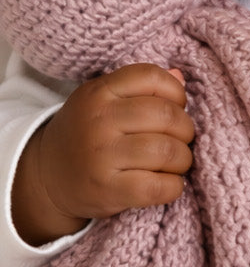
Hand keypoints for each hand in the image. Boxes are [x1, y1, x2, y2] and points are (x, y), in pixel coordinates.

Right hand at [11, 64, 194, 245]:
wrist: (46, 177)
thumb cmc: (87, 134)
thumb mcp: (103, 101)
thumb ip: (141, 87)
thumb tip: (180, 77)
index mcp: (98, 92)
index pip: (151, 77)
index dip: (176, 93)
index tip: (175, 108)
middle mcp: (98, 120)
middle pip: (167, 116)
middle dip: (185, 130)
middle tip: (180, 141)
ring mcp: (101, 156)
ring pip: (168, 151)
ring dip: (183, 160)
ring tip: (175, 163)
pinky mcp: (107, 189)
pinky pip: (159, 186)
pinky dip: (174, 187)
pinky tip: (167, 184)